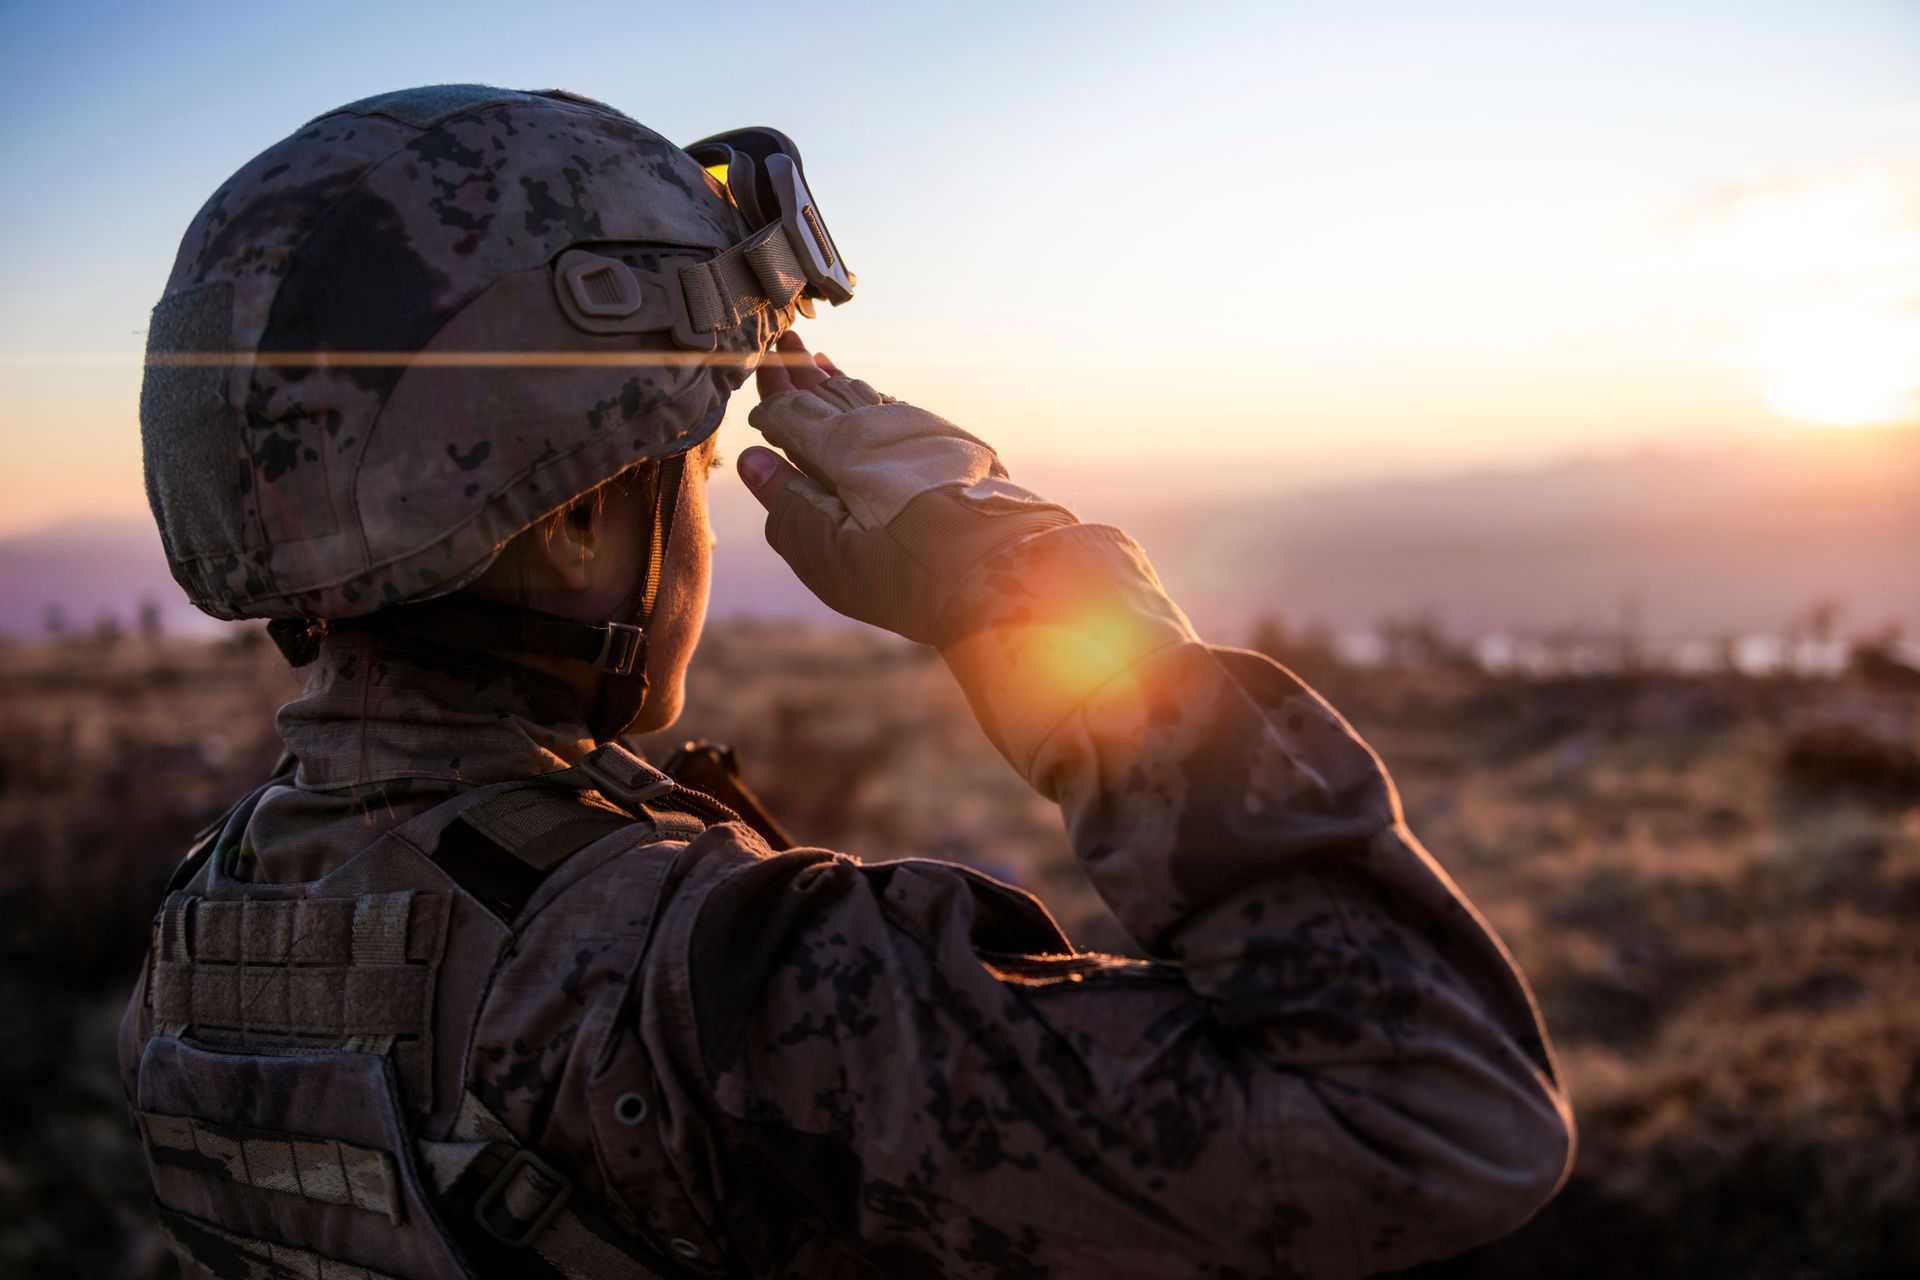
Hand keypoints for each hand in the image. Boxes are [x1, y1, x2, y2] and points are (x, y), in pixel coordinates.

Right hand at [737, 332, 1076, 644]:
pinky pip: (899, 410)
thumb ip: (787, 503)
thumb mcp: (827, 551)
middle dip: (801, 375)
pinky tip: (872, 399)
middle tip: (784, 346)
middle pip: (829, 393)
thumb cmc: (905, 571)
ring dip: (839, 380)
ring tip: (819, 362)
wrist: (997, 567)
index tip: (757, 396)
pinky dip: (875, 400)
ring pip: (867, 396)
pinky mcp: (953, 443)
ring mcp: (920, 429)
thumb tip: (752, 462)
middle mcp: (879, 424)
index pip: (791, 413)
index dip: (770, 405)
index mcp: (840, 446)